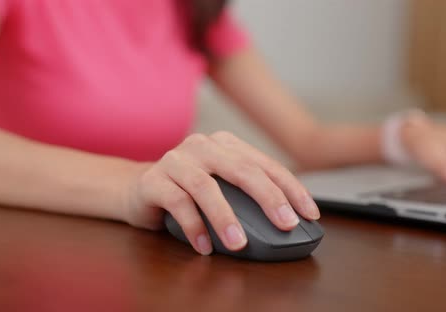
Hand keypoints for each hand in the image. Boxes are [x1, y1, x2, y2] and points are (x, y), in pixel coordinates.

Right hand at [123, 131, 319, 254]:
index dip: (291, 188)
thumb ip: (247, 194)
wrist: (136, 188)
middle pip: (242, 170)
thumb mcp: (222, 186)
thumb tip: (287, 220)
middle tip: (286, 224)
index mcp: (227, 145)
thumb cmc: (189, 190)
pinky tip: (205, 247)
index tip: (309, 213)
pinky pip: (177, 203)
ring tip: (240, 244)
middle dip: (269, 198)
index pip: (266, 165)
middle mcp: (203, 146)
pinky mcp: (153, 180)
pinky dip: (194, 227)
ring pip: (206, 187)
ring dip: (226, 218)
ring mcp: (177, 160)